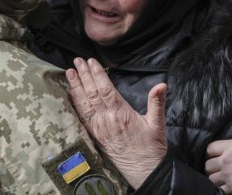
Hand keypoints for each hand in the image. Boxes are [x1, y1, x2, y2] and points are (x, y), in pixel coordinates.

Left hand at [66, 58, 167, 188]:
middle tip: (76, 60)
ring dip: (76, 87)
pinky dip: (75, 103)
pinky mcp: (95, 135)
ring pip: (84, 104)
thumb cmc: (152, 147)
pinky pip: (82, 116)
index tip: (91, 62)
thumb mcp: (158, 124)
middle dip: (83, 75)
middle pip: (92, 93)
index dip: (97, 74)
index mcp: (122, 114)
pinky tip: (70, 94)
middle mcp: (107, 120)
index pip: (106, 89)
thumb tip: (162, 85)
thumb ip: (157, 103)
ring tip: (69, 72)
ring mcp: (99, 128)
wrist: (144, 171)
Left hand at [205, 98, 231, 193]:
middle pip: (207, 165)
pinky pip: (219, 190)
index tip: (217, 153)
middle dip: (211, 166)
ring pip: (211, 178)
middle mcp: (226, 161)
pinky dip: (220, 189)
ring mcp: (228, 176)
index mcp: (230, 146)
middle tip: (218, 167)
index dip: (211, 151)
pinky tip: (226, 187)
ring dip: (214, 178)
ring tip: (221, 177)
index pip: (210, 148)